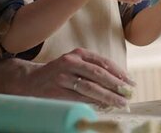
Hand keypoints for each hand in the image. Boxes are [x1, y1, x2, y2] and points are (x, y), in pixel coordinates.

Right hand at [20, 48, 134, 107]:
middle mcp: (70, 62)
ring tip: (120, 102)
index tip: (130, 82)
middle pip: (98, 74)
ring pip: (90, 87)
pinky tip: (102, 106)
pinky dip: (92, 103)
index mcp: (78, 53)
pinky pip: (78, 98)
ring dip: (108, 96)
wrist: (30, 80)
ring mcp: (62, 76)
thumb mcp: (75, 64)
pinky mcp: (56, 91)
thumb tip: (118, 84)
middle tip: (128, 94)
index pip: (103, 62)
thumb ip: (93, 70)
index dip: (119, 72)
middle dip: (116, 85)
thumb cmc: (59, 73)